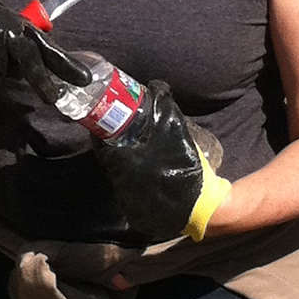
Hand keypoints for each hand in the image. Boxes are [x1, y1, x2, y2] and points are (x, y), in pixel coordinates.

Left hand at [97, 83, 231, 243]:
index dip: (102, 129)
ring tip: (139, 148)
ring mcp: (126, 201)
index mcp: (120, 164)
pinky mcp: (136, 213)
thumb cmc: (183, 167)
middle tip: (127, 130)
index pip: (99, 143)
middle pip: (109, 158)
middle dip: (115, 144)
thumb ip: (163, 103)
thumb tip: (156, 85)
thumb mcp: (175, 128)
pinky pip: (130, 190)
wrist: (199, 207)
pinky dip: (135, 178)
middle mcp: (118, 183)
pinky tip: (149, 170)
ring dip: (125, 161)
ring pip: (119, 175)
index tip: (108, 118)